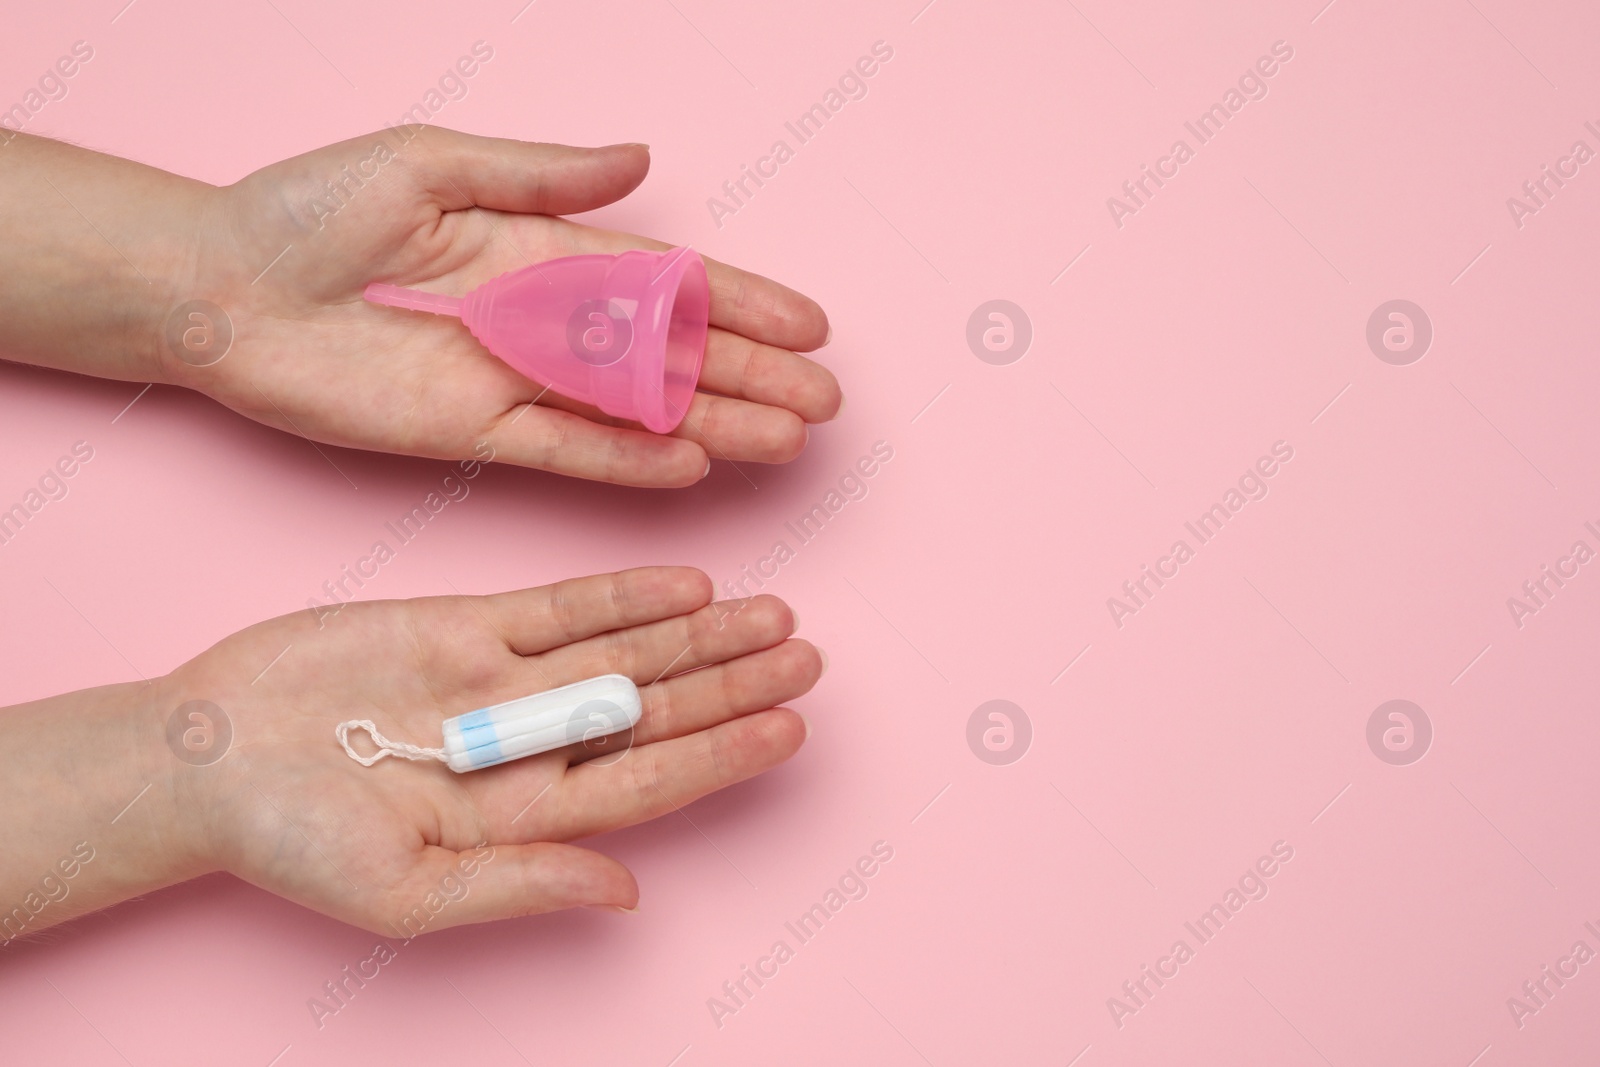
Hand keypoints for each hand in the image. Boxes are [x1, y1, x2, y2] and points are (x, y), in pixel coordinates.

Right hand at [154, 567, 818, 931]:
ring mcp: (504, 680)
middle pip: (656, 710)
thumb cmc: (291, 847)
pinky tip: (686, 584)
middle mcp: (532, 743)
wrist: (206, 760)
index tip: (791, 727)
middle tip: (807, 653)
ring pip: (625, 651)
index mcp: (529, 815)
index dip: (722, 755)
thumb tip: (629, 894)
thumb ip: (521, 885)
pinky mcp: (466, 626)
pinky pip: (562, 606)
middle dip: (732, 684)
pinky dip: (623, 593)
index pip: (650, 780)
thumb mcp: (403, 892)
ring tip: (771, 612)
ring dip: (698, 635)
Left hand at [167, 127, 840, 486]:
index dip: (739, 301)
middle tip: (824, 402)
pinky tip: (694, 466)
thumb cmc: (306, 211)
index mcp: (538, 246)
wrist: (217, 288)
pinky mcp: (471, 434)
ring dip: (712, 424)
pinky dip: (629, 459)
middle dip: (749, 375)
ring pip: (635, 409)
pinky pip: (568, 450)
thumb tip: (640, 159)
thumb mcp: (427, 164)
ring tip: (785, 441)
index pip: (664, 278)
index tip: (809, 325)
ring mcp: (512, 380)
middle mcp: (540, 319)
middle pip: (668, 353)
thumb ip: (541, 174)